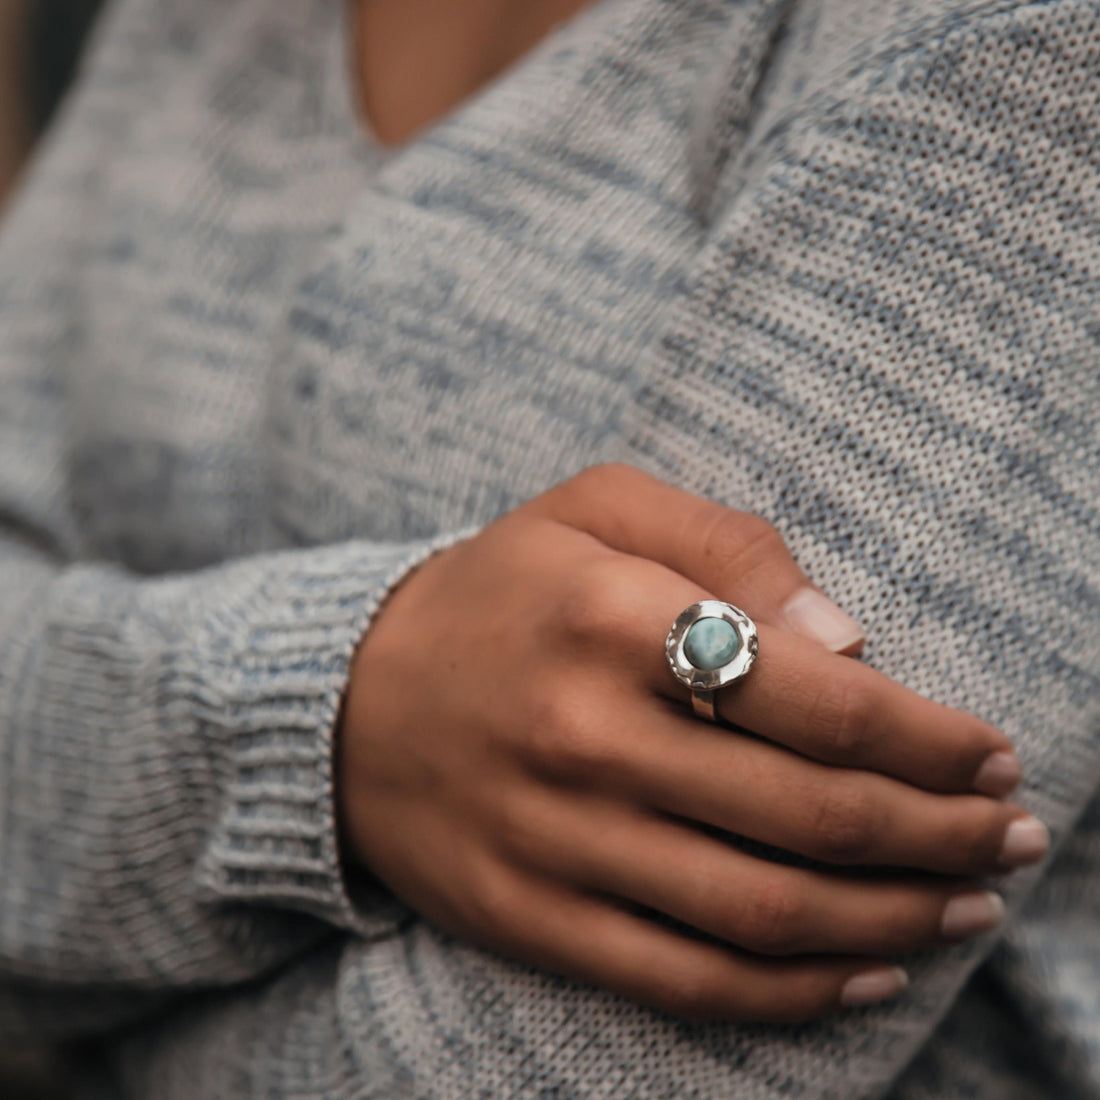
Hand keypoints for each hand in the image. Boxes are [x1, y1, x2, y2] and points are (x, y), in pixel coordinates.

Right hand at [337, 465, 1043, 1021]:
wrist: (349, 701)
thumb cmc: (500, 592)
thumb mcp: (596, 510)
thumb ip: (727, 544)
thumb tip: (850, 638)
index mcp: (608, 617)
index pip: (814, 696)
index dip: (926, 735)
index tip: (988, 751)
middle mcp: (584, 736)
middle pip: (808, 813)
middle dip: (941, 831)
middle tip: (1014, 835)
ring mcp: (556, 840)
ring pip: (764, 911)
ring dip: (895, 917)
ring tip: (970, 905)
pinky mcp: (531, 917)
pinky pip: (686, 979)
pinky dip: (795, 991)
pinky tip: (867, 970)